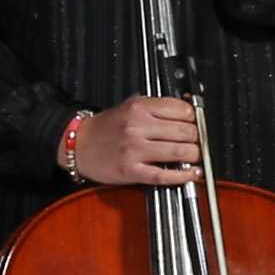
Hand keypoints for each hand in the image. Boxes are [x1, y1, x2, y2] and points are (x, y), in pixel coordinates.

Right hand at [72, 93, 210, 187]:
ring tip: (192, 155)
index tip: (194, 123)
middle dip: (196, 138)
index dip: (194, 117)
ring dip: (193, 156)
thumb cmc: (107, 127)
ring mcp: (134, 150)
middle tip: (194, 141)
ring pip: (182, 152)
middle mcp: (136, 127)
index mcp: (138, 107)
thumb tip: (192, 99)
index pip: (183, 110)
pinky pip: (166, 175)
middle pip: (187, 132)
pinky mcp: (132, 171)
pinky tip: (191, 173)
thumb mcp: (130, 105)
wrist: (78, 144)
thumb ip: (159, 103)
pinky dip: (184, 176)